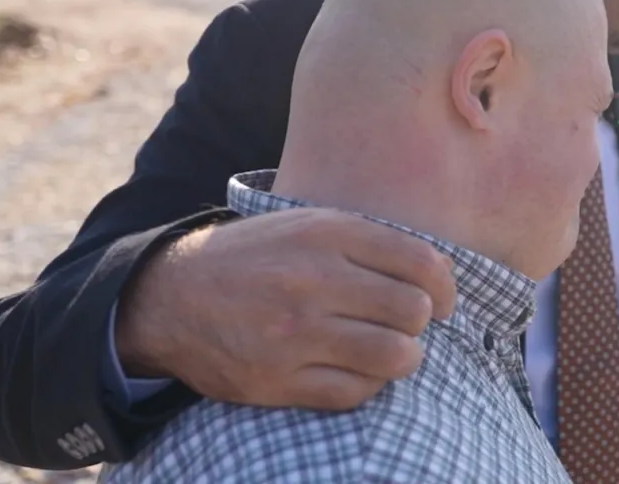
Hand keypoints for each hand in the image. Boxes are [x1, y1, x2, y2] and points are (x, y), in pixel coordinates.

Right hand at [115, 207, 457, 408]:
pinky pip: (354, 392)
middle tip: (407, 326)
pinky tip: (357, 371)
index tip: (443, 302)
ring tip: (391, 352)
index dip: (447, 288)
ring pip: (393, 356)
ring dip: (403, 358)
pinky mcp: (277, 379)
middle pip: (413, 311)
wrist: (172, 294)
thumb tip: (442, 272)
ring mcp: (294, 333)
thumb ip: (370, 242)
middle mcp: (313, 281)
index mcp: (327, 234)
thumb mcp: (308, 226)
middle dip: (421, 323)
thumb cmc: (256, 258)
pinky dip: (368, 385)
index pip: (421, 262)